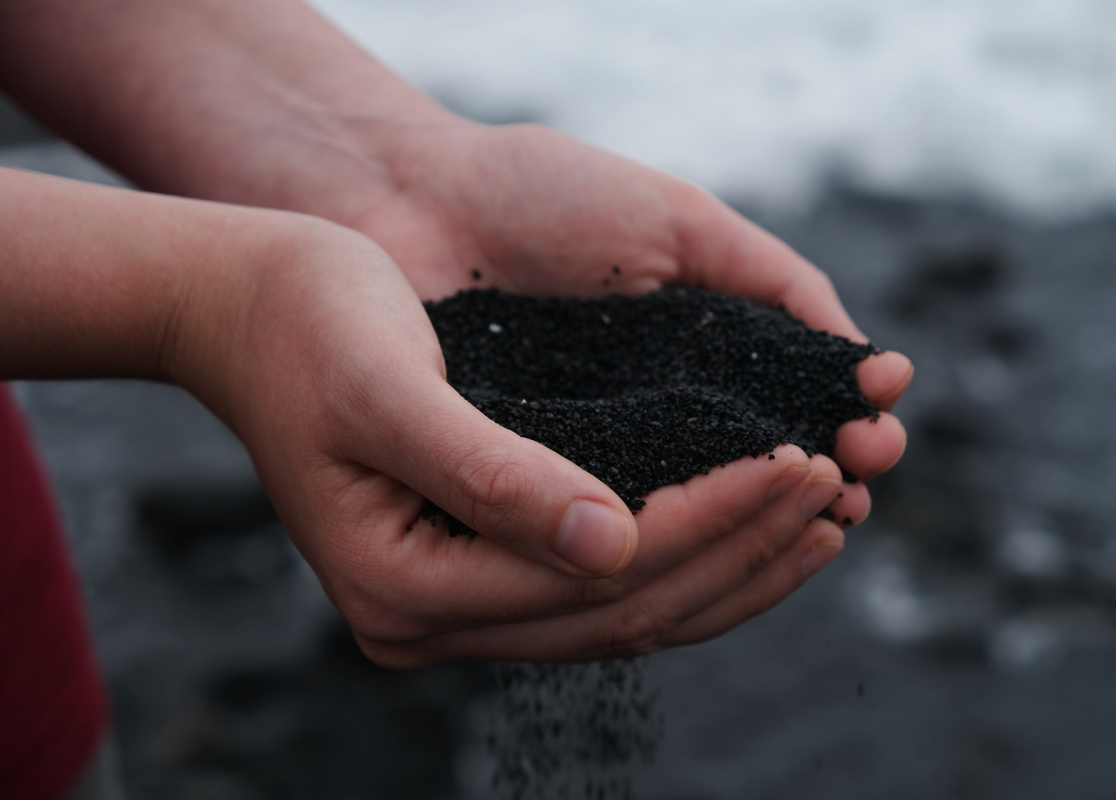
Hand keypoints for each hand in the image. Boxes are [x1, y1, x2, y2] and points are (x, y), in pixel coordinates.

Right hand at [176, 218, 855, 664]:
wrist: (245, 307)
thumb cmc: (306, 325)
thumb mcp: (389, 390)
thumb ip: (493, 477)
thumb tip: (615, 544)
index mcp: (400, 589)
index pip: (596, 575)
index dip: (707, 522)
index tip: (794, 461)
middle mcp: (429, 622)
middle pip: (623, 612)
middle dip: (739, 549)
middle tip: (833, 488)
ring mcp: (455, 607)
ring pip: (626, 617)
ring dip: (730, 570)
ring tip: (820, 520)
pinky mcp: (479, 572)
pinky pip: (604, 592)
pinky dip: (687, 562)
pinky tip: (748, 530)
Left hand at [343, 120, 910, 493]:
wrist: (413, 199)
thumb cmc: (545, 194)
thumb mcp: (678, 223)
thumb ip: (772, 282)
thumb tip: (872, 366)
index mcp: (702, 360)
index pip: (794, 416)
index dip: (844, 432)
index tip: (875, 435)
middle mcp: (659, 421)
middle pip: (759, 483)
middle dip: (818, 490)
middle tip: (853, 489)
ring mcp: (599, 462)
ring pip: (694, 525)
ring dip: (761, 534)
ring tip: (813, 524)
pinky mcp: (533, 493)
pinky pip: (605, 537)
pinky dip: (663, 549)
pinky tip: (709, 548)